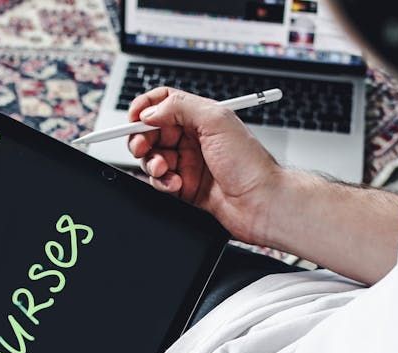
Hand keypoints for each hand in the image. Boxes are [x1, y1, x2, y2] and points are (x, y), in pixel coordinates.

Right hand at [127, 87, 288, 244]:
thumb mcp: (217, 120)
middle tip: (142, 147)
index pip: (164, 103)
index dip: (145, 108)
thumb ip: (180, 107)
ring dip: (152, 163)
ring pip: (152, 158)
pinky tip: (175, 185)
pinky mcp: (186, 188)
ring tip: (163, 169)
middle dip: (142, 139)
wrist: (262, 204)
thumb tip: (150, 110)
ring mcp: (189, 164)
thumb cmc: (250, 165)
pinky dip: (162, 183)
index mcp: (202, 118)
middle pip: (152, 132)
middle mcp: (194, 139)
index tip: (134, 118)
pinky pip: (160, 182)